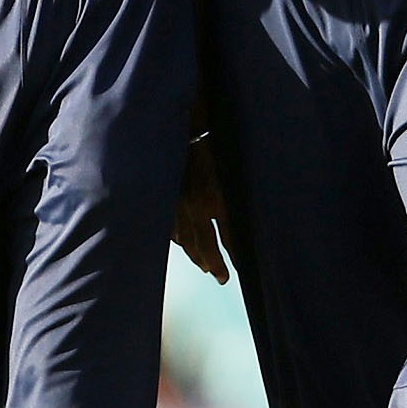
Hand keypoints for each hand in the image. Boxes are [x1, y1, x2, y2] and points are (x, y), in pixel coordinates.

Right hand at [172, 136, 229, 282]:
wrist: (180, 129)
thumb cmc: (210, 145)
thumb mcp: (228, 169)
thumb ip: (233, 195)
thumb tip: (240, 217)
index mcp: (215, 198)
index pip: (229, 236)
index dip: (236, 255)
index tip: (242, 268)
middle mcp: (195, 207)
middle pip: (205, 245)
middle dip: (215, 264)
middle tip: (223, 278)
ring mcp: (177, 205)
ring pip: (186, 240)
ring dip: (196, 256)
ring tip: (205, 266)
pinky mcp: (164, 201)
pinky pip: (170, 227)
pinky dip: (177, 238)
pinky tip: (182, 244)